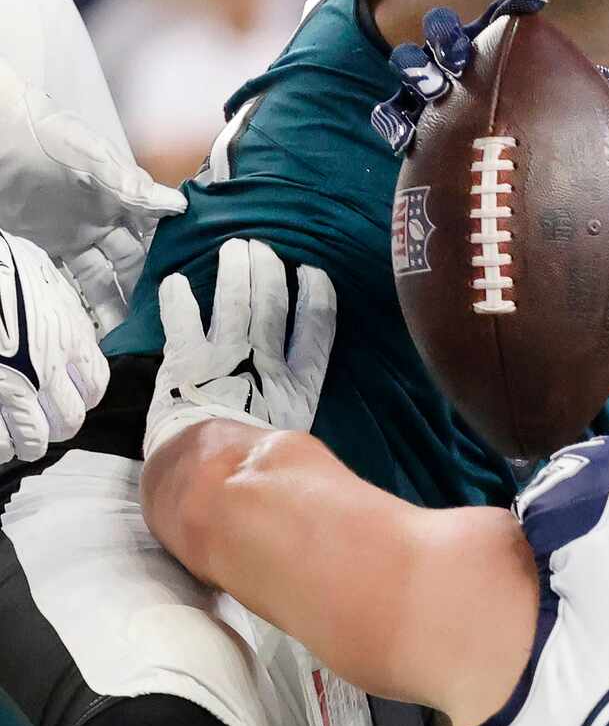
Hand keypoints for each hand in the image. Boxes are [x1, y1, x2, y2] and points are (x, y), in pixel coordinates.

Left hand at [0, 60, 185, 331]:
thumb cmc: (47, 137)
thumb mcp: (91, 156)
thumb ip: (130, 184)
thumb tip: (179, 206)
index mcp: (125, 196)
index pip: (160, 231)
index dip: (177, 256)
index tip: (197, 287)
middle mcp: (110, 218)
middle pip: (139, 260)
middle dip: (153, 289)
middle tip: (170, 324)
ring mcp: (82, 234)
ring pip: (110, 275)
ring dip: (125, 303)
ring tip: (140, 336)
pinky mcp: (54, 245)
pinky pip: (78, 279)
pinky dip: (92, 302)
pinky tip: (106, 325)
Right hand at [0, 231, 109, 461]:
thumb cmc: (3, 264)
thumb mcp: (46, 281)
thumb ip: (60, 311)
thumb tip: (64, 320)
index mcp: (71, 340)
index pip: (94, 387)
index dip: (82, 397)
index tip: (71, 399)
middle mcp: (48, 370)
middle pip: (68, 420)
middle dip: (57, 427)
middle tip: (44, 429)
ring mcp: (13, 387)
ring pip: (33, 438)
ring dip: (27, 444)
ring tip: (18, 446)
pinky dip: (0, 446)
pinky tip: (0, 447)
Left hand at [147, 238, 335, 456]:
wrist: (211, 475)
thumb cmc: (256, 466)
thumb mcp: (294, 439)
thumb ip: (299, 412)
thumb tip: (303, 410)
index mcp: (296, 386)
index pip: (314, 331)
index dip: (316, 299)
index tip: (312, 274)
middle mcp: (263, 363)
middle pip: (271, 307)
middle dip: (268, 274)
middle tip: (263, 250)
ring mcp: (224, 358)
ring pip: (234, 305)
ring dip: (233, 274)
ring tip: (234, 249)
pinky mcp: (186, 360)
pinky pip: (182, 323)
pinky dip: (178, 301)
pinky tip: (176, 281)